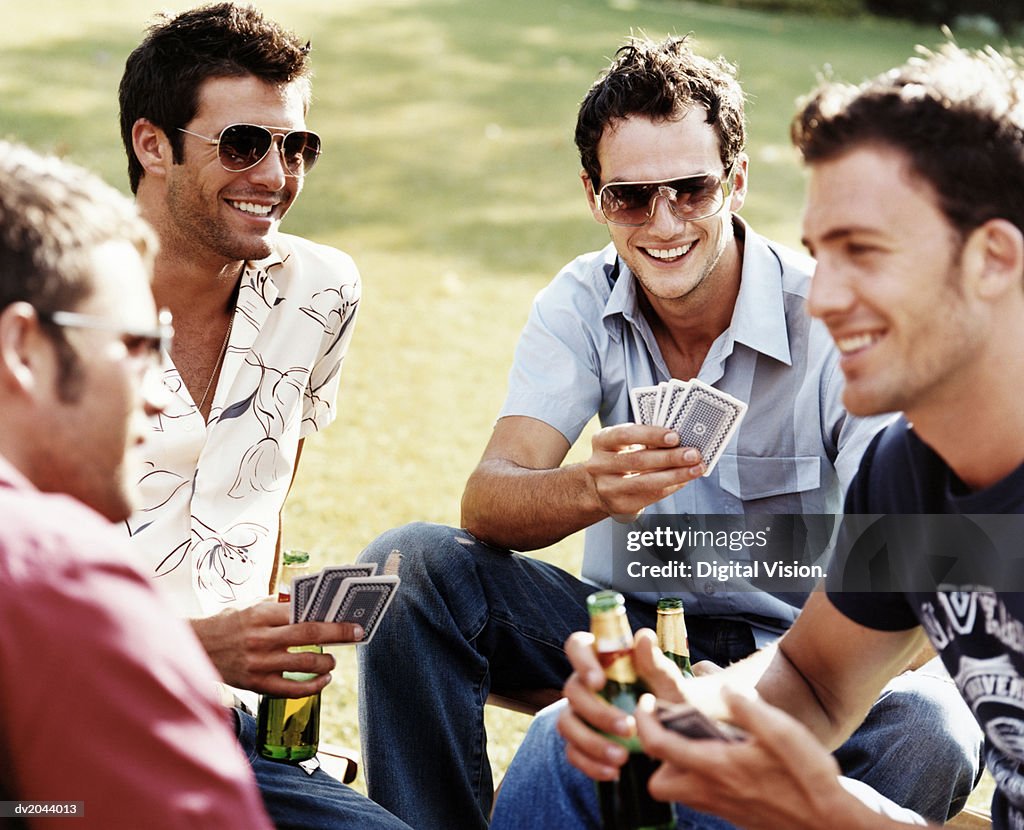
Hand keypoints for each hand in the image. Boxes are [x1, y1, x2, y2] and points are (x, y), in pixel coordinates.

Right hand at [191, 600, 363, 696]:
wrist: (193, 648)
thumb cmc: (228, 623)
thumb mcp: (250, 605)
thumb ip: (280, 604)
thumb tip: (313, 602)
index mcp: (260, 614)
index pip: (302, 612)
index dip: (328, 614)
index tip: (349, 615)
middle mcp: (260, 638)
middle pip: (308, 636)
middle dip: (338, 634)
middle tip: (357, 633)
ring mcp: (258, 664)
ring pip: (303, 665)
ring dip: (326, 663)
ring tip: (333, 660)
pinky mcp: (256, 685)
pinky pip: (291, 690)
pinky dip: (312, 687)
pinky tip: (323, 680)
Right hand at [557, 629, 686, 780]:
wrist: (673, 730)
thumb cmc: (668, 696)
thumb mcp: (668, 682)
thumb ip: (656, 662)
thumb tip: (644, 637)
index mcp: (601, 657)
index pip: (577, 645)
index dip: (581, 661)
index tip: (599, 681)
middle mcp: (583, 682)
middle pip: (572, 690)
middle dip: (597, 712)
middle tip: (628, 729)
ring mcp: (578, 713)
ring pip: (566, 723)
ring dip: (591, 742)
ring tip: (622, 758)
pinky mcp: (579, 741)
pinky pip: (572, 753)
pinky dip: (590, 765)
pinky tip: (614, 773)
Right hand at [584, 424, 703, 519]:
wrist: (599, 486)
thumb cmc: (620, 457)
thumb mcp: (625, 443)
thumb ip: (647, 439)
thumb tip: (682, 440)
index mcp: (602, 441)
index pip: (625, 435)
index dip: (651, 435)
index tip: (675, 436)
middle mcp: (599, 464)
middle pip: (639, 460)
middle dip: (670, 457)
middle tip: (693, 454)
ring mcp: (607, 487)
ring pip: (646, 482)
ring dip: (676, 475)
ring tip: (696, 468)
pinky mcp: (620, 505)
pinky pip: (651, 496)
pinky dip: (672, 486)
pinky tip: (685, 480)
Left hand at [635, 687, 877, 829]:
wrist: (837, 825)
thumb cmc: (812, 778)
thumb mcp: (784, 732)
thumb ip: (749, 710)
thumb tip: (725, 689)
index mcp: (718, 767)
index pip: (659, 747)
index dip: (644, 722)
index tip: (646, 702)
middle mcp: (714, 792)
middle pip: (658, 784)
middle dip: (655, 758)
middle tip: (669, 730)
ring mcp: (725, 809)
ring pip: (679, 794)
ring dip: (677, 769)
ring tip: (694, 741)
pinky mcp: (738, 816)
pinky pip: (703, 800)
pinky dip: (700, 781)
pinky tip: (724, 761)